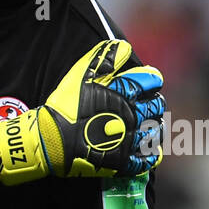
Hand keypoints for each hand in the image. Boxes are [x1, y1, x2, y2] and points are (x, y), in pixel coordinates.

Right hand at [0, 39, 163, 184]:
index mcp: (124, 94)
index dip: (153, 80)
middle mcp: (132, 116)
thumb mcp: (81, 75)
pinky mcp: (124, 161)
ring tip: (147, 126)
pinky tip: (146, 150)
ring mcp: (130, 140)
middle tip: (146, 105)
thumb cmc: (66, 106)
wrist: (52, 140)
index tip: (150, 83)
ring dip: (154, 127)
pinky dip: (150, 155)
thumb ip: (105, 58)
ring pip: (155, 132)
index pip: (152, 81)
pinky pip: (147, 160)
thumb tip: (125, 47)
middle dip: (154, 103)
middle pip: (157, 106)